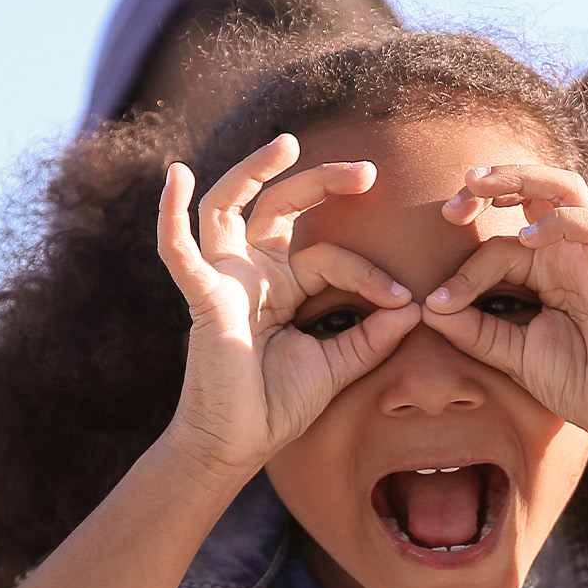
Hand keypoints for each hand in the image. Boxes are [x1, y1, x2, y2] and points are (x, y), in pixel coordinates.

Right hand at [156, 135, 420, 474]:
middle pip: (280, 206)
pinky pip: (179, 250)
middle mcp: (251, 272)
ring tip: (285, 143)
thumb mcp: (337, 365)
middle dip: (320, 182)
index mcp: (283, 285)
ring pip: (230, 206)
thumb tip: (416, 308)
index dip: (368, 275)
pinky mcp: (202, 298)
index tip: (403, 300)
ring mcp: (224, 280)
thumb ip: (372, 336)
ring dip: (253, 171)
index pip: (328, 256)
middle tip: (366, 171)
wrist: (239, 444)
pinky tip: (177, 177)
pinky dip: (171, 213)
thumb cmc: (279, 405)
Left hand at [418, 164, 587, 451]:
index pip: (496, 248)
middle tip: (452, 201)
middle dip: (491, 184)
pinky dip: (558, 222)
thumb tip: (427, 309)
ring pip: (564, 189)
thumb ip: (474, 331)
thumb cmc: (578, 383)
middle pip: (533, 190)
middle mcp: (567, 256)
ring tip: (478, 184)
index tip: (437, 303)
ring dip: (520, 177)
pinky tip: (528, 239)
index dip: (462, 269)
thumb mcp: (513, 354)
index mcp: (543, 272)